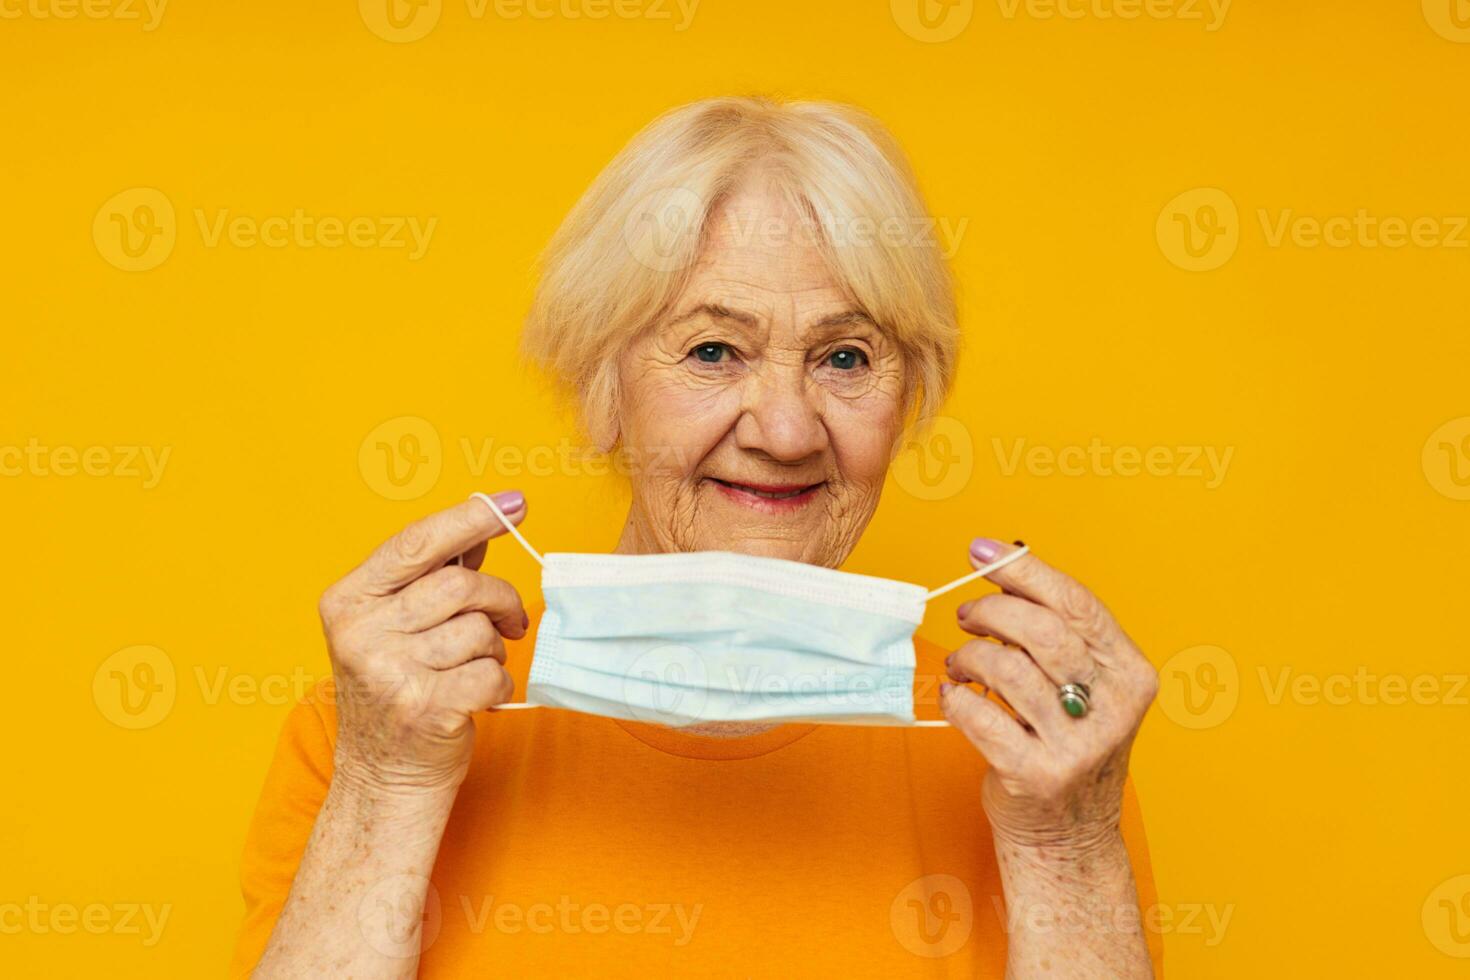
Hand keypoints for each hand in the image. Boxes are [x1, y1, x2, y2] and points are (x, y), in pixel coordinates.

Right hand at [316, 491, 529, 796]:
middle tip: (510, 621)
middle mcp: (360, 634)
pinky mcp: (425, 710)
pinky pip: (491, 673)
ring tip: (479, 664)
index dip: (471, 518)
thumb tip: (482, 526)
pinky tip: (481, 695)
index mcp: (347, 601)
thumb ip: (431, 577)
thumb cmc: (397, 693)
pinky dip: (499, 682)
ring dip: (495, 647)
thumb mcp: (395, 628)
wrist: (383, 779)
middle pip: (459, 585)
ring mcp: (389, 673)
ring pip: (478, 629)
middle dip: (498, 599)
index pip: (416, 542)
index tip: (514, 503)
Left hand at [941, 539, 1158, 851]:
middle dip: (991, 613)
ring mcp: (1078, 746)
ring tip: (961, 663)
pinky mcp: (1038, 775)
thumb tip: (999, 562)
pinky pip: (982, 717)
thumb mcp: (1084, 687)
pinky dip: (958, 698)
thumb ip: (1056, 634)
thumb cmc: (1066, 744)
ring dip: (970, 656)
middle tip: (967, 617)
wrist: (1068, 836)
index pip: (1077, 603)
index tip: (980, 552)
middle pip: (1042, 631)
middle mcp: (1113, 709)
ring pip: (1008, 670)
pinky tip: (956, 696)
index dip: (1023, 571)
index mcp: (1130, 674)